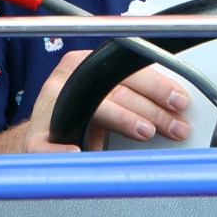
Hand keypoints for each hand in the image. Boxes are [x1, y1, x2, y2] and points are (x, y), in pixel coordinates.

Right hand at [11, 49, 193, 152]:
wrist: (42, 136)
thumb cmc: (80, 115)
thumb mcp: (106, 96)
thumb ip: (135, 96)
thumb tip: (177, 108)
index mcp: (85, 64)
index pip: (126, 70)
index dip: (156, 85)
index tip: (180, 101)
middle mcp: (68, 80)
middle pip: (115, 90)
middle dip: (152, 110)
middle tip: (175, 126)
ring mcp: (50, 107)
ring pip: (92, 109)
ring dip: (124, 120)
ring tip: (146, 132)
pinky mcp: (37, 137)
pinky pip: (46, 144)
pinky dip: (62, 150)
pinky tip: (78, 153)